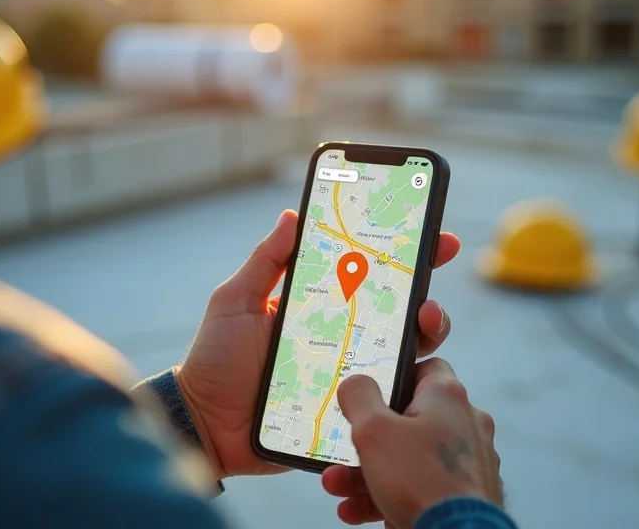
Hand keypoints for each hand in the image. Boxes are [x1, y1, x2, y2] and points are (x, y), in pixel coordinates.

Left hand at [175, 210, 462, 477]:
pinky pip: (386, 402)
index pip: (370, 276)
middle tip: (431, 288)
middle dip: (428, 297)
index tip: (433, 234)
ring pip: (405, 357)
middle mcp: (343, 339)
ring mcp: (350, 377)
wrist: (205, 424)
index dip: (406, 256)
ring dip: (425, 336)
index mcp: (320, 307)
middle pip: (401, 316)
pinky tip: (411, 377)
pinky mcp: (349, 413)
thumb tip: (292, 215)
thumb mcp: (236, 301)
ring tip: (424, 323)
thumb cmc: (216, 360)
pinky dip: (406, 390)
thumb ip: (264, 262)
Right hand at [322, 359, 501, 527]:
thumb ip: (359, 397)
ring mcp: (465, 462)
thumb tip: (356, 382)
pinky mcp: (463, 494)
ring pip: (408, 459)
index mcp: (447, 397)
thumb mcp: (373, 430)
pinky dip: (386, 495)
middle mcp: (464, 425)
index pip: (426, 369)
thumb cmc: (422, 482)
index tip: (371, 391)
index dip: (396, 376)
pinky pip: (418, 487)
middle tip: (342, 451)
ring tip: (338, 486)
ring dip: (366, 472)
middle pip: (407, 421)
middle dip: (365, 441)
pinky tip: (356, 509)